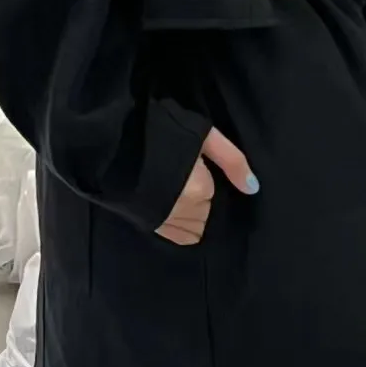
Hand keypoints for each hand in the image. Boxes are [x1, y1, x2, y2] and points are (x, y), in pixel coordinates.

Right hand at [157, 127, 258, 245]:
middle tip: (188, 177)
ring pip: (193, 227)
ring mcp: (164, 220)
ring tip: (179, 191)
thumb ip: (231, 161)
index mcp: (199, 189)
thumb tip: (253, 188)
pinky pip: (176, 235)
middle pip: (206, 214)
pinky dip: (179, 225)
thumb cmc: (161, 130)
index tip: (201, 170)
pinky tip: (172, 207)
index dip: (211, 183)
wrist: (112, 139)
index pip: (218, 196)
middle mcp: (184, 211)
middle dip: (202, 199)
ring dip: (191, 214)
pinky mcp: (147, 224)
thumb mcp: (203, 135)